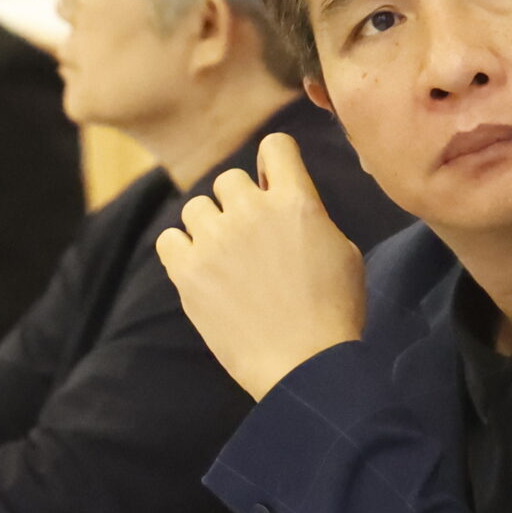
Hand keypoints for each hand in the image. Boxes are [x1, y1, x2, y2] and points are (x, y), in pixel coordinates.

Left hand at [155, 131, 365, 399]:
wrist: (305, 367)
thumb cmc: (333, 313)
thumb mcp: (342, 250)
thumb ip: (310, 213)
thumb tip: (286, 196)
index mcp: (296, 201)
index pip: (275, 145)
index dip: (273, 162)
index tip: (271, 183)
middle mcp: (252, 212)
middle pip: (229, 180)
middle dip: (239, 205)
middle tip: (251, 242)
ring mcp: (216, 240)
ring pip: (196, 208)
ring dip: (209, 229)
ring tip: (228, 263)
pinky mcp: (188, 272)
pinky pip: (169, 239)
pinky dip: (181, 252)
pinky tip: (201, 272)